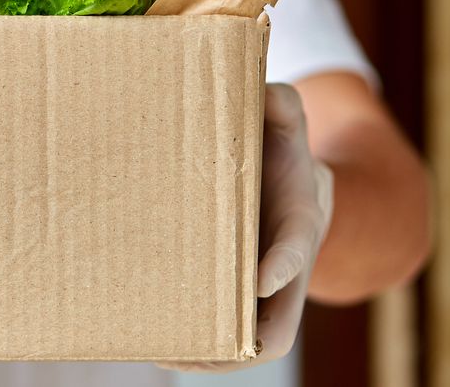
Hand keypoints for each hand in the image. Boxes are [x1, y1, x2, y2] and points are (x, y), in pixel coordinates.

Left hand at [163, 84, 334, 371]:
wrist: (284, 176)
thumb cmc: (279, 146)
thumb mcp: (286, 119)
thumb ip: (282, 104)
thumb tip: (265, 96)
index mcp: (298, 221)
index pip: (296, 248)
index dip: (282, 266)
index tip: (260, 279)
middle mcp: (281, 265)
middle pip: (273, 325)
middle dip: (239, 341)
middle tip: (195, 345)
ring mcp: (258, 287)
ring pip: (243, 338)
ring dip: (207, 353)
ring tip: (160, 350)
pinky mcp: (231, 291)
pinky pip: (219, 328)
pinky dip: (192, 341)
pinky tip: (151, 340)